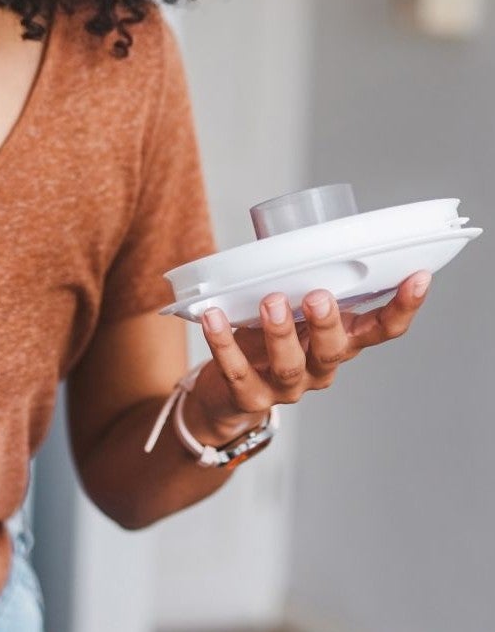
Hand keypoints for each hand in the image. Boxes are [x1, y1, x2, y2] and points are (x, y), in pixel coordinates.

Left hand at [186, 272, 432, 441]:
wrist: (228, 394)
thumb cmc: (265, 340)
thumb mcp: (292, 310)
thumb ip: (299, 281)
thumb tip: (295, 233)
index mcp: (339, 343)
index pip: (381, 330)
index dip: (402, 307)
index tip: (418, 276)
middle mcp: (320, 367)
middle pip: (335, 350)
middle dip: (328, 322)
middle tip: (318, 295)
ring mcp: (287, 387)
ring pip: (289, 365)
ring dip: (280, 332)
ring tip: (269, 302)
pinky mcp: (250, 397)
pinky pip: (238, 372)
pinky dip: (224, 343)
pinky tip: (214, 318)